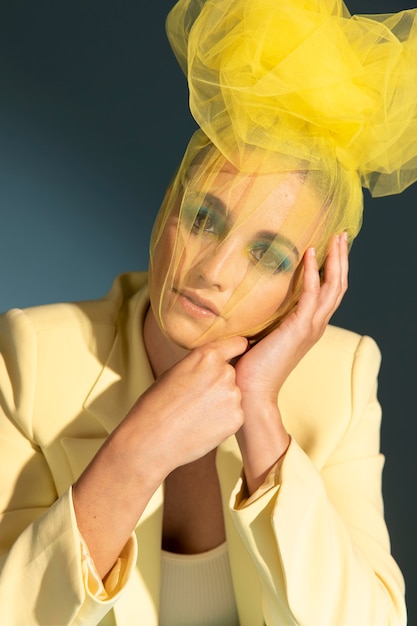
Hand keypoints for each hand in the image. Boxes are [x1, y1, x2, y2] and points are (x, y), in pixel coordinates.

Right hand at [120, 334, 247, 481]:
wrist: (151, 440)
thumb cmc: (155, 405)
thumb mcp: (174, 372)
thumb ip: (199, 365)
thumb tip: (213, 366)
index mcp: (207, 356)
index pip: (237, 344)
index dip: (236, 349)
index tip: (235, 354)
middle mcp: (224, 372)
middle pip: (230, 373)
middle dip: (219, 382)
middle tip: (197, 398)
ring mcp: (233, 396)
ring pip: (232, 394)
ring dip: (221, 401)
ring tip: (196, 414)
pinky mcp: (236, 418)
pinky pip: (233, 414)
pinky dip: (222, 419)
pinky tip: (202, 426)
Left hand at [234, 233, 348, 491]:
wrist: (251, 393)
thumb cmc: (252, 366)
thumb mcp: (261, 334)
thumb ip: (264, 316)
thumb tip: (248, 297)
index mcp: (308, 326)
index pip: (328, 292)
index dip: (333, 269)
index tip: (330, 246)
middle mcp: (315, 325)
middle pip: (338, 286)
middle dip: (341, 258)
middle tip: (341, 234)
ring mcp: (310, 327)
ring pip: (333, 287)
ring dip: (335, 260)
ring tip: (335, 238)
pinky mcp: (299, 329)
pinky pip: (312, 295)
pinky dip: (313, 273)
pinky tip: (310, 255)